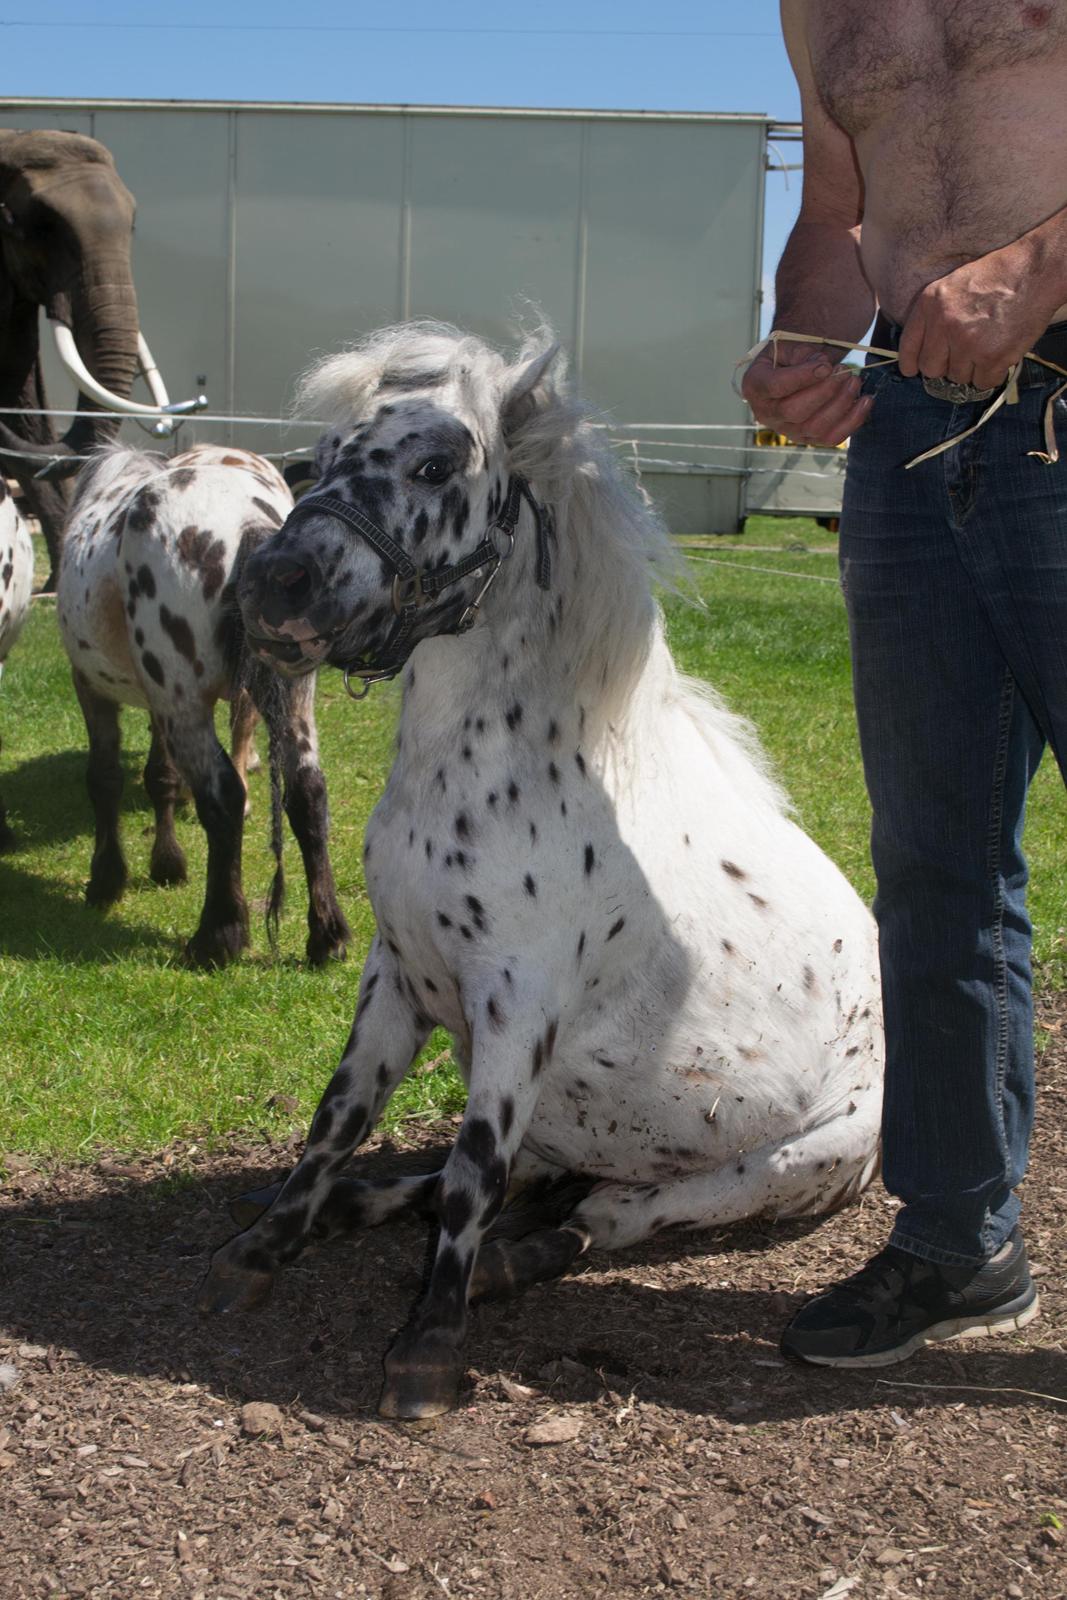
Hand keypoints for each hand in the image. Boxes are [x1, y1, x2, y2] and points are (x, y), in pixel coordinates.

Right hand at [741, 342, 872, 446]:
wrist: (797, 367)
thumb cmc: (793, 353)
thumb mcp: (792, 344)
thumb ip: (804, 353)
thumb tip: (824, 368)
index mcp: (755, 385)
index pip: (775, 386)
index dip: (802, 377)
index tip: (826, 365)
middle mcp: (766, 413)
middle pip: (793, 411)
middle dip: (824, 391)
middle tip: (845, 371)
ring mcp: (786, 429)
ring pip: (813, 428)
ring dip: (840, 405)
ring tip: (855, 381)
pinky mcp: (807, 438)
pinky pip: (830, 438)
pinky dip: (852, 421)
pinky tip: (866, 401)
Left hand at [898, 243, 1056, 388]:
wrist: (1034, 271)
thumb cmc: (998, 275)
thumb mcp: (953, 285)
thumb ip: (935, 314)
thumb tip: (925, 346)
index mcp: (930, 303)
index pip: (908, 346)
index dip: (911, 362)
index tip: (914, 370)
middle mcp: (943, 324)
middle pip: (932, 369)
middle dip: (946, 366)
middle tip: (964, 354)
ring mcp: (967, 342)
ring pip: (958, 377)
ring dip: (972, 369)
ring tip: (988, 346)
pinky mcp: (991, 357)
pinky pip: (982, 382)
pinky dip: (992, 374)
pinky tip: (1000, 355)